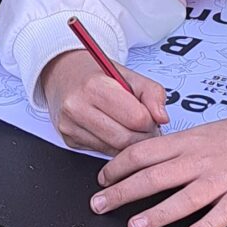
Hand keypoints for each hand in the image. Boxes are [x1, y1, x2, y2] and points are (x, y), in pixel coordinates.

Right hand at [39, 47, 168, 152]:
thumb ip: (152, 93)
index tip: (152, 117)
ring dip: (129, 144)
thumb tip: (162, 118)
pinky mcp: (69, 140)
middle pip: (126, 139)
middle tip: (146, 127)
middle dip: (142, 137)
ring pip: (114, 150)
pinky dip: (113, 146)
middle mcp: (78, 107)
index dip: (150, 120)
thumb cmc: (97, 74)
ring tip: (131, 128)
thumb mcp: (129, 74)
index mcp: (94, 86)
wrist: (64, 74)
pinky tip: (114, 131)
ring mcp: (70, 126)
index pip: (136, 118)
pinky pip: (102, 152)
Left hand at [90, 106, 226, 226]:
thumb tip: (139, 164)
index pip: (144, 153)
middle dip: (123, 193)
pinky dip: (206, 225)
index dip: (118, 166)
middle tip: (99, 207)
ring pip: (185, 197)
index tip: (101, 180)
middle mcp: (200, 160)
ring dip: (158, 214)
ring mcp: (222, 179)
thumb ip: (174, 149)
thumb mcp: (202, 133)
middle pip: (155, 177)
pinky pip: (223, 213)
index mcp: (187, 143)